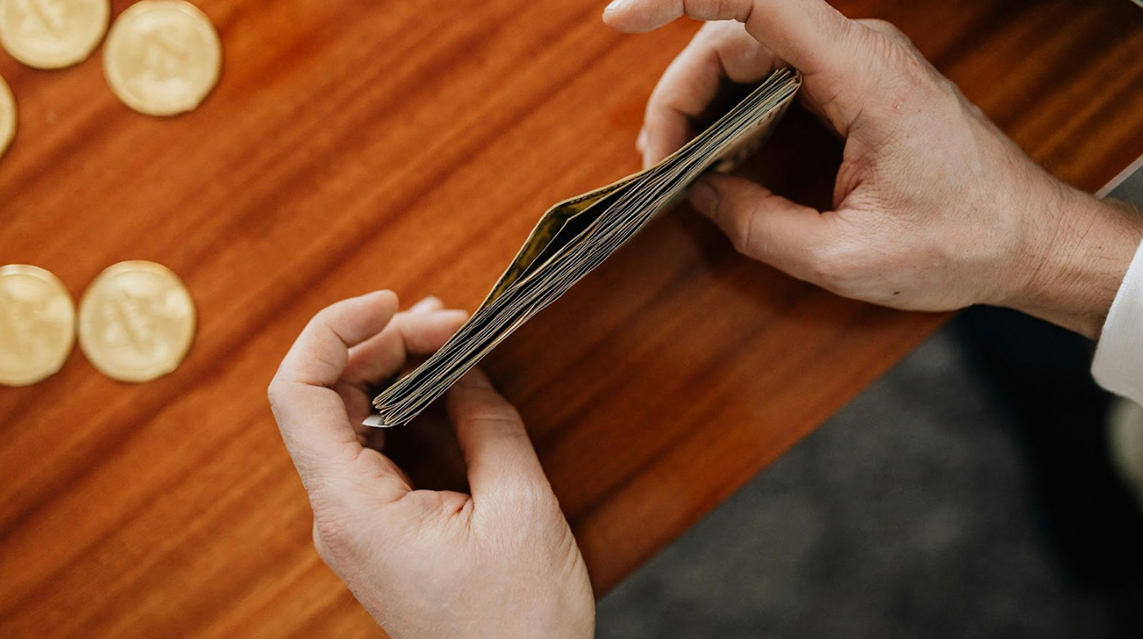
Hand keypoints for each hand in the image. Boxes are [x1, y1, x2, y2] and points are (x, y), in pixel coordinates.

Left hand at [268, 291, 594, 638]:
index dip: (333, 331)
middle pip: (325, 397)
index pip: (299, 394)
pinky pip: (372, 447)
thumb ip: (487, 423)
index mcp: (355, 511)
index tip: (391, 304)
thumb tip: (465, 368)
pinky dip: (401, 404)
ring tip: (444, 336)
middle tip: (448, 323)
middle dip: (380, 343)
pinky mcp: (379, 528)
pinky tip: (440, 383)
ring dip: (389, 369)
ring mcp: (355, 523)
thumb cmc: (519, 623)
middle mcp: (339, 515)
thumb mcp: (520, 508)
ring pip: (347, 418)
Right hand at [604, 0, 1142, 337]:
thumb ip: (757, 225)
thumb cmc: (960, 242)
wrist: (1029, 240)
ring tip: (681, 167)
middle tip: (659, 163)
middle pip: (735, 33)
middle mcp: (856, 51)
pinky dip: (733, 110)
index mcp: (861, 74)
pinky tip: (720, 158)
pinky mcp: (854, 85)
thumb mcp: (843, 256)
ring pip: (749, 52)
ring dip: (702, 103)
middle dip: (680, 93)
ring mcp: (855, 64)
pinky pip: (774, 76)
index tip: (619, 18)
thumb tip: (700, 194)